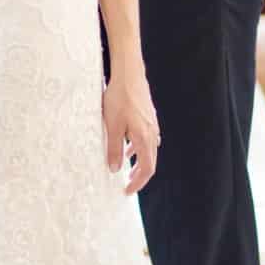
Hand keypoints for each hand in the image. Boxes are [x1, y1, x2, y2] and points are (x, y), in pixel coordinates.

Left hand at [102, 72, 159, 195]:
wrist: (129, 73)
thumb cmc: (120, 98)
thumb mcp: (112, 126)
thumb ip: (114, 149)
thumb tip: (115, 169)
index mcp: (145, 138)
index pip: (147, 169)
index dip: (138, 183)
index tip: (128, 191)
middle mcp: (152, 133)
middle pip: (150, 161)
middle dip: (140, 175)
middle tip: (128, 184)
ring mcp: (152, 124)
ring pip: (148, 149)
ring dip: (139, 161)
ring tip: (127, 167)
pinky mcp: (148, 116)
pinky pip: (146, 138)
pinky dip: (138, 147)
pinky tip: (128, 144)